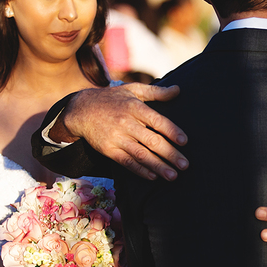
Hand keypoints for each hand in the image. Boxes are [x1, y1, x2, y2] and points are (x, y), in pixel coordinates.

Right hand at [53, 83, 188, 180]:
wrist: (81, 110)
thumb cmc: (112, 99)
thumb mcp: (132, 90)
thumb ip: (156, 92)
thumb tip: (178, 90)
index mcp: (134, 107)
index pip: (157, 120)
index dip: (172, 131)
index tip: (184, 141)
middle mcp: (126, 123)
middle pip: (152, 141)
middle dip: (170, 154)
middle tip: (185, 165)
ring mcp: (116, 138)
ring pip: (141, 155)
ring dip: (158, 167)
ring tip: (173, 176)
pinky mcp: (108, 150)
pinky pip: (127, 163)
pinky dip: (141, 171)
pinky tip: (153, 176)